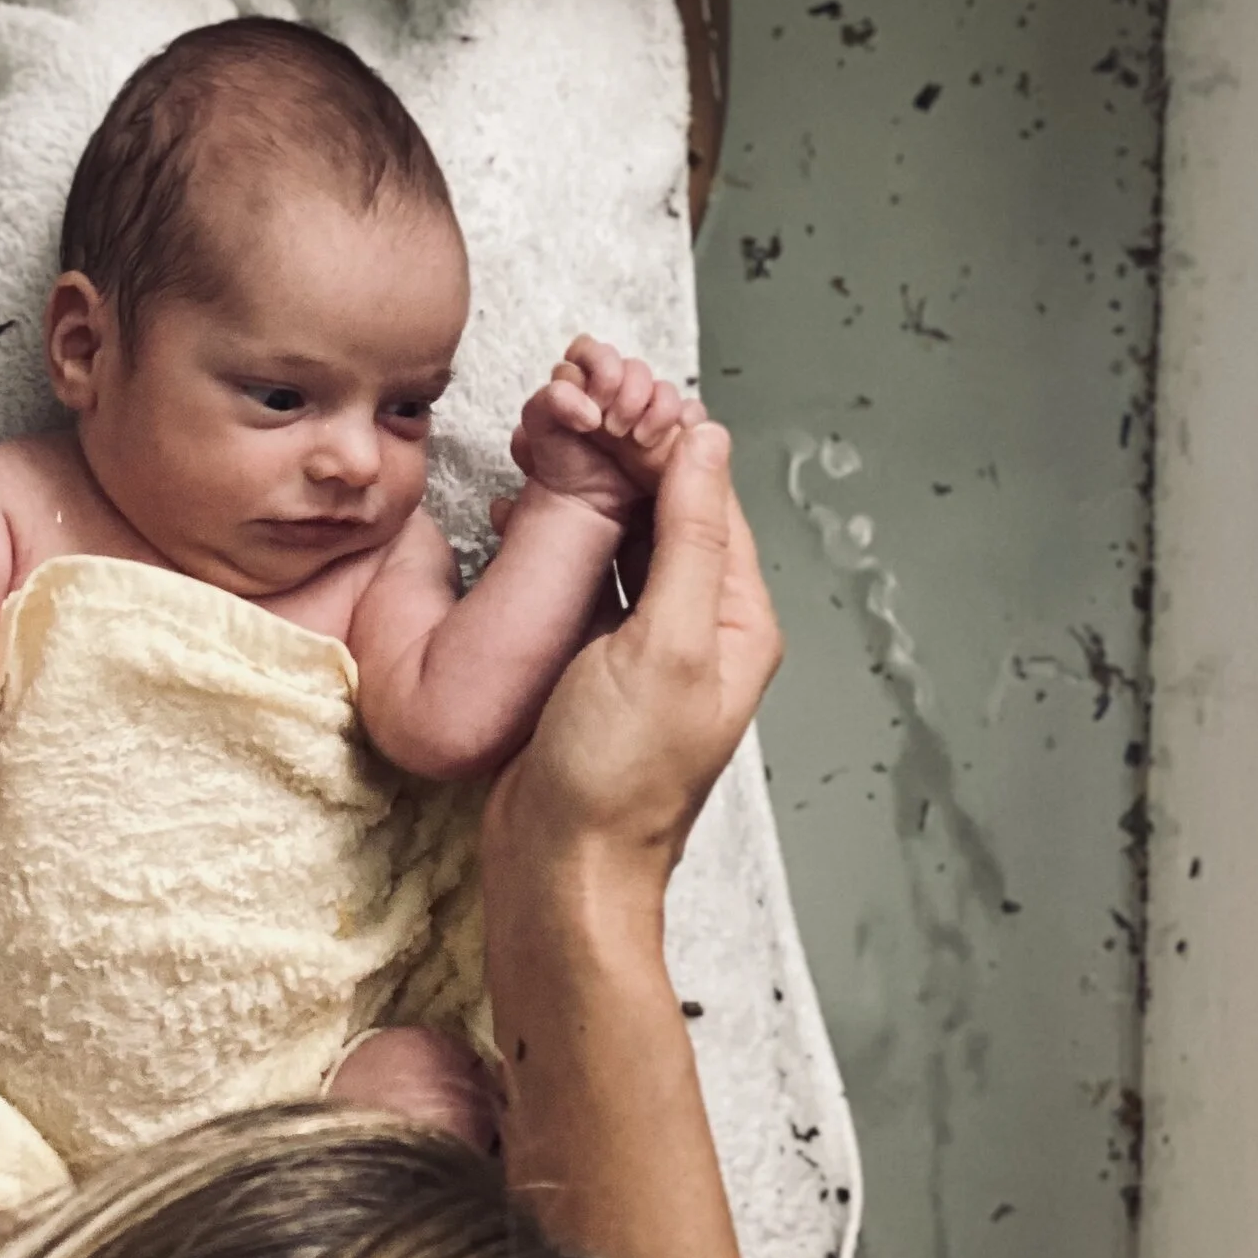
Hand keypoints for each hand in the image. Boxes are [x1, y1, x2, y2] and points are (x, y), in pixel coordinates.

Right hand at [485, 420, 781, 909]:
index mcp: (737, 619)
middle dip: (621, 449)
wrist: (557, 870)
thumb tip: (707, 442)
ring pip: (622, 532)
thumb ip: (691, 540)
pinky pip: (583, 570)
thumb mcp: (665, 645)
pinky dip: (558, 529)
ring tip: (542, 435)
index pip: (709, 494)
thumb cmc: (617, 777)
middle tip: (567, 399)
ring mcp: (642, 640)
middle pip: (667, 506)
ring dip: (588, 482)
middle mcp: (698, 623)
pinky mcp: (590, 654)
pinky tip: (520, 505)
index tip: (612, 386)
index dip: (663, 434)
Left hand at [510, 337, 696, 524]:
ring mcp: (647, 411)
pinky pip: (693, 413)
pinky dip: (685, 419)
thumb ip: (551, 401)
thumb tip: (590, 408)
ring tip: (638, 440)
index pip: (593, 350)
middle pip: (634, 368)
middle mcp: (618, 390)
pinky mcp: (673, 434)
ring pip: (665, 389)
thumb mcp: (539, 426)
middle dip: (627, 393)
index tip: (593, 404)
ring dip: (656, 408)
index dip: (597, 368)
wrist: (582, 506)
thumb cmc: (559, 460)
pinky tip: (670, 436)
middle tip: (614, 428)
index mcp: (586, 379)